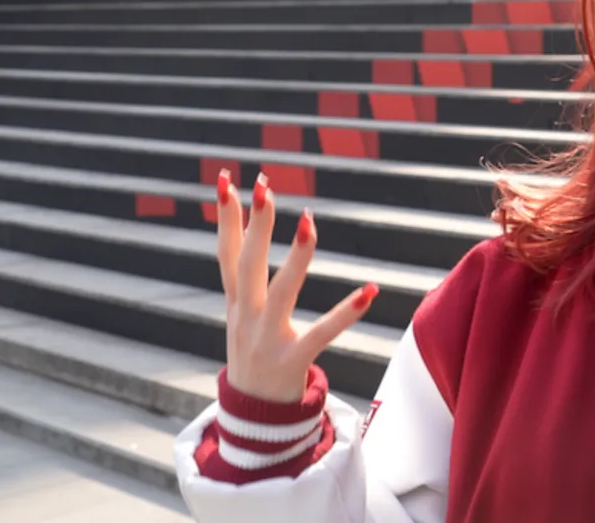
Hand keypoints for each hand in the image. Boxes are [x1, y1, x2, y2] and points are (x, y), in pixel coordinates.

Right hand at [216, 170, 378, 401]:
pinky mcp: (293, 359)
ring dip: (296, 257)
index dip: (225, 215)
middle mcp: (245, 316)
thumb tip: (246, 227)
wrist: (253, 417)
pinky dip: (346, 312)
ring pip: (281, 290)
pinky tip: (370, 291)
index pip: (227, 250)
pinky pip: (322, 333)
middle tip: (264, 185)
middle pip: (247, 263)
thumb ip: (244, 274)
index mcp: (235, 302)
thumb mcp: (241, 312)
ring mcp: (267, 339)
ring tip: (309, 222)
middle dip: (255, 223)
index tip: (225, 177)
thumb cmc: (253, 353)